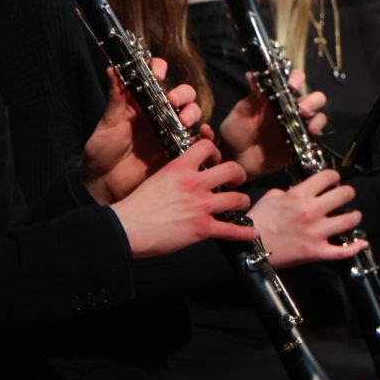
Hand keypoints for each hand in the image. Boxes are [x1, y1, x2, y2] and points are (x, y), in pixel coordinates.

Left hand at [81, 58, 204, 204]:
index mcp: (141, 102)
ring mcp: (170, 133)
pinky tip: (202, 136)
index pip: (155, 77)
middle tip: (173, 102)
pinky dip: (205, 138)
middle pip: (181, 95)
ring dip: (193, 113)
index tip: (158, 74)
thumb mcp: (107, 123)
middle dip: (182, 94)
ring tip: (186, 122)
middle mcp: (158, 114)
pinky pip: (198, 142)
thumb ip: (115, 98)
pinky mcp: (177, 152)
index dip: (160, 70)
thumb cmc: (101, 151)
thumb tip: (112, 69)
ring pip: (192, 114)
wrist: (105, 184)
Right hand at [110, 139, 255, 257]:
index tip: (215, 161)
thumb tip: (186, 174)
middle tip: (234, 181)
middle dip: (239, 176)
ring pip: (238, 199)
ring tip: (241, 204)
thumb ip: (176, 173)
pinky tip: (251, 231)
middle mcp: (194, 183)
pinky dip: (245, 232)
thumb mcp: (157, 178)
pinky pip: (232, 230)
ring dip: (243, 202)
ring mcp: (200, 206)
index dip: (216, 152)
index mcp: (180, 168)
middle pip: (232, 170)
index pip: (208, 146)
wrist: (127, 227)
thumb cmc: (137, 206)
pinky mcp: (202, 228)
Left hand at [219, 69, 327, 180]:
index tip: (291, 86)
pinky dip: (315, 137)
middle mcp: (291, 109)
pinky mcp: (300, 144)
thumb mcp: (241, 111)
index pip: (295, 81)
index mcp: (278, 97)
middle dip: (313, 101)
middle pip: (315, 98)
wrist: (235, 157)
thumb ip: (251, 96)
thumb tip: (252, 75)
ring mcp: (297, 127)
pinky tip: (308, 137)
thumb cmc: (236, 130)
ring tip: (308, 126)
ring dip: (317, 119)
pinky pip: (314, 139)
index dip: (297, 79)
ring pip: (319, 117)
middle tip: (301, 109)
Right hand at [247, 169, 366, 267]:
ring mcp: (316, 233)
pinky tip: (361, 242)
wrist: (250, 247)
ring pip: (349, 220)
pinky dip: (355, 247)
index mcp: (299, 195)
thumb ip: (290, 191)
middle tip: (345, 195)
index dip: (334, 176)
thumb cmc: (259, 220)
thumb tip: (303, 190)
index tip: (334, 181)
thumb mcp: (271, 196)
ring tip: (352, 216)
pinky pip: (343, 251)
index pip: (328, 177)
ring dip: (354, 216)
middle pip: (344, 194)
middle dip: (347, 193)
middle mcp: (311, 211)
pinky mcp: (317, 251)